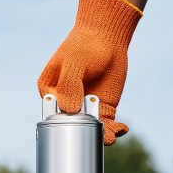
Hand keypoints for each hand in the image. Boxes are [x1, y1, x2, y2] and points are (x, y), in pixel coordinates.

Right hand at [37, 0, 141, 145]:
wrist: (107, 35)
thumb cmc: (85, 45)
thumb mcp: (74, 63)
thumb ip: (69, 85)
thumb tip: (70, 110)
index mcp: (50, 91)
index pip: (53, 112)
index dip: (63, 123)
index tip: (76, 127)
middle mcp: (66, 102)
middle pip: (73, 124)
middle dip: (84, 132)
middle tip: (99, 134)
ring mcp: (85, 106)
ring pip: (91, 126)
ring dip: (101, 134)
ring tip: (111, 137)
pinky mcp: (102, 106)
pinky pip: (106, 123)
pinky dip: (114, 128)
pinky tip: (122, 129)